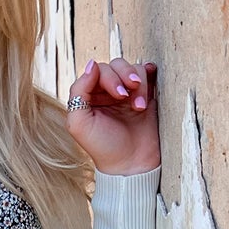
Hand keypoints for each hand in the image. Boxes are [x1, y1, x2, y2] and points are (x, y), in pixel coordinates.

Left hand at [65, 56, 160, 175]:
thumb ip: (78, 91)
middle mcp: (107, 92)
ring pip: (134, 69)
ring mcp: (128, 93)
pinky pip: (148, 74)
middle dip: (124, 77)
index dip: (108, 78)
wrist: (132, 164)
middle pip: (116, 65)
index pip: (98, 71)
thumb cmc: (103, 147)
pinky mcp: (146, 96)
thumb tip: (92, 64)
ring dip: (139, 84)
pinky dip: (149, 77)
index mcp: (90, 96)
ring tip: (139, 107)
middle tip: (127, 96)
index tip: (118, 95)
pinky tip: (149, 89)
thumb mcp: (79, 123)